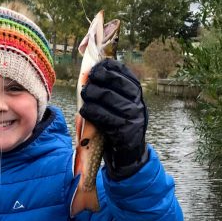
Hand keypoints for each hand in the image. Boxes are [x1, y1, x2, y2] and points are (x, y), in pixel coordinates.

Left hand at [79, 59, 148, 179]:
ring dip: (91, 95)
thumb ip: (109, 88)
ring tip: (84, 95)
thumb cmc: (119, 122)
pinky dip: (91, 112)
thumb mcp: (120, 103)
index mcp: (136, 91)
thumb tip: (88, 73)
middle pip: (115, 83)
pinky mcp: (124, 132)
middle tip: (86, 83)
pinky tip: (84, 111)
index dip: (106, 67)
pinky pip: (104, 118)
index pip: (122, 71)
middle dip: (97, 79)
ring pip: (108, 98)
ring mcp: (133, 117)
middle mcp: (137, 102)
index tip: (94, 68)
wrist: (129, 153)